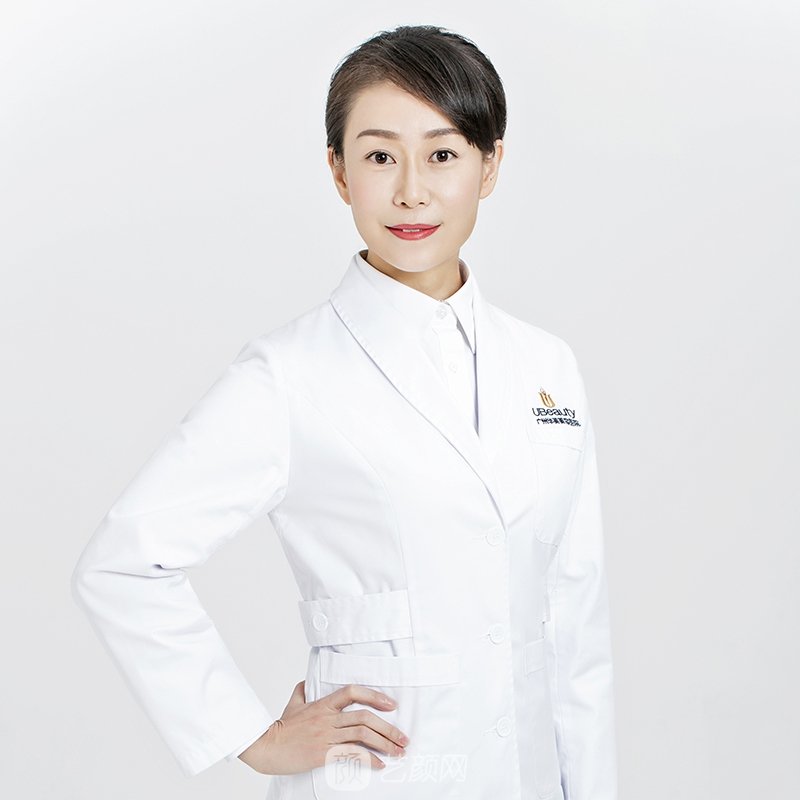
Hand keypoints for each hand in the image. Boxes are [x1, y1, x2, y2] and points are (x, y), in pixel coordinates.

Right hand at [238, 680, 409, 774]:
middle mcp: (328, 718)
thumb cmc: (280, 727)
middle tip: (403, 738)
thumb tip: (307, 682)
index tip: (392, 705)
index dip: (375, 696)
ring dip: (385, 744)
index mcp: (323, 704)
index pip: (353, 692)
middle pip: (365, 718)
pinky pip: (351, 755)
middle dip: (389, 728)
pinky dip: (369, 759)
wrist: (265, 747)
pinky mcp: (322, 754)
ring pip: (362, 735)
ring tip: (398, 752)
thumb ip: (303, 690)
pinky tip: (379, 765)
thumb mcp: (293, 702)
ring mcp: (326, 736)